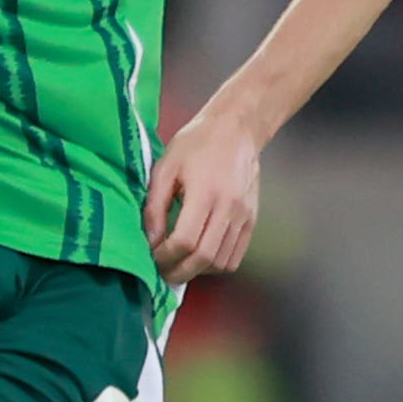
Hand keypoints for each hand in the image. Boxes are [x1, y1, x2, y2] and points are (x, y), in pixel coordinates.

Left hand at [142, 108, 261, 286]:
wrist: (236, 129)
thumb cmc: (196, 144)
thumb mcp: (165, 167)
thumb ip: (155, 206)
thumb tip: (150, 240)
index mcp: (205, 192)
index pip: (185, 241)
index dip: (165, 256)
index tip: (152, 257)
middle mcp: (229, 208)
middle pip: (205, 258)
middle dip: (179, 272)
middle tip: (162, 273)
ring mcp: (244, 216)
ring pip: (222, 262)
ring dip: (198, 271)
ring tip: (180, 265)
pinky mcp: (252, 220)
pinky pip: (236, 256)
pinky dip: (216, 265)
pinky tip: (200, 258)